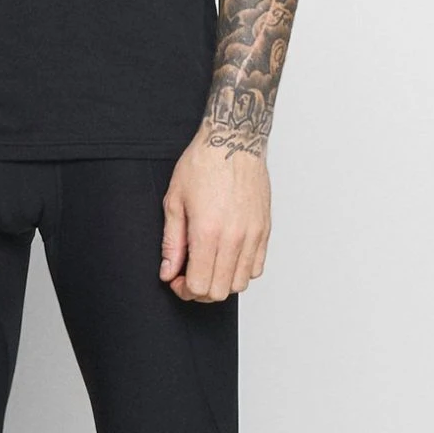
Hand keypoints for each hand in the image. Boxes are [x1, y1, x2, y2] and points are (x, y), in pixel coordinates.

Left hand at [159, 138, 269, 301]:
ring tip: (208, 266)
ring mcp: (253, 235)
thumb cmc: (202, 165)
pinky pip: (256, 267)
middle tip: (189, 276)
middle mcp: (234, 238)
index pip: (200, 286)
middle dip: (200, 291)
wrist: (233, 141)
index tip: (177, 279)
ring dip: (221, 283)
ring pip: (240, 284)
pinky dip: (240, 271)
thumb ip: (172, 242)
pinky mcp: (264, 230)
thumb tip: (168, 272)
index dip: (184, 289)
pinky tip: (226, 258)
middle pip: (220, 291)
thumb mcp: (175, 201)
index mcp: (208, 232)